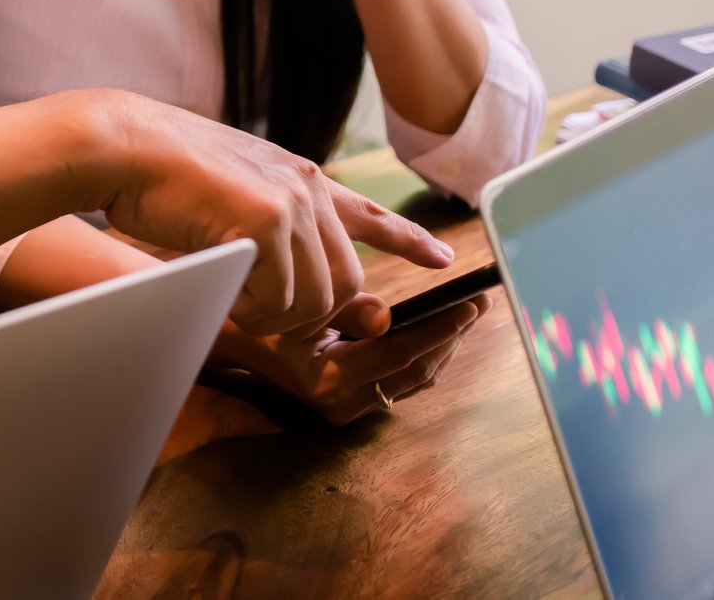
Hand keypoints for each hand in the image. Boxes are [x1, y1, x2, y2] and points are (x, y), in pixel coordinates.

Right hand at [82, 90, 453, 336]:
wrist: (125, 146)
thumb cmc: (164, 176)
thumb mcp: (236, 196)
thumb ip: (276, 227)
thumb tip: (306, 281)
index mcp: (301, 178)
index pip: (370, 215)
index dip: (407, 241)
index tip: (442, 259)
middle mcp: (308, 188)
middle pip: (345, 283)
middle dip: (310, 316)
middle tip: (264, 318)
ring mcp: (291, 202)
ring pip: (315, 298)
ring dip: (275, 317)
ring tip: (234, 299)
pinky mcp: (265, 219)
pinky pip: (277, 296)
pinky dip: (251, 309)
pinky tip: (223, 287)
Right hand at [221, 293, 487, 425]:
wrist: (233, 341)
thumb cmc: (265, 314)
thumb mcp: (302, 304)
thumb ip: (346, 311)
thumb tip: (388, 317)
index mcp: (327, 380)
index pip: (398, 356)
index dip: (438, 330)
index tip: (469, 305)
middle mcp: (341, 404)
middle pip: (414, 372)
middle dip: (450, 337)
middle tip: (479, 303)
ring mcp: (348, 410)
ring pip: (412, 380)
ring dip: (443, 346)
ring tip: (467, 312)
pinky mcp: (353, 405)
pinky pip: (400, 382)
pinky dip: (423, 355)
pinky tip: (440, 330)